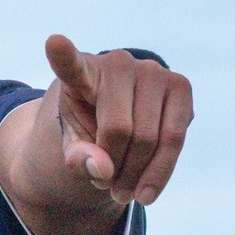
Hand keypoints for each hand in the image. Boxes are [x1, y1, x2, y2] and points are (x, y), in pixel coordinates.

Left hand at [42, 37, 193, 206]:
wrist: (118, 113)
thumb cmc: (88, 125)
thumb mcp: (72, 143)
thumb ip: (77, 157)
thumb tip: (105, 169)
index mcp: (81, 72)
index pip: (70, 65)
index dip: (63, 56)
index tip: (53, 42)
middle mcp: (118, 62)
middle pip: (120, 130)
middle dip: (114, 169)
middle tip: (105, 186)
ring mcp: (153, 70)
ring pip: (151, 139)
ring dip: (137, 176)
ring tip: (122, 192)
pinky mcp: (181, 86)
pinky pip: (175, 138)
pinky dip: (160, 172)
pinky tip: (146, 192)